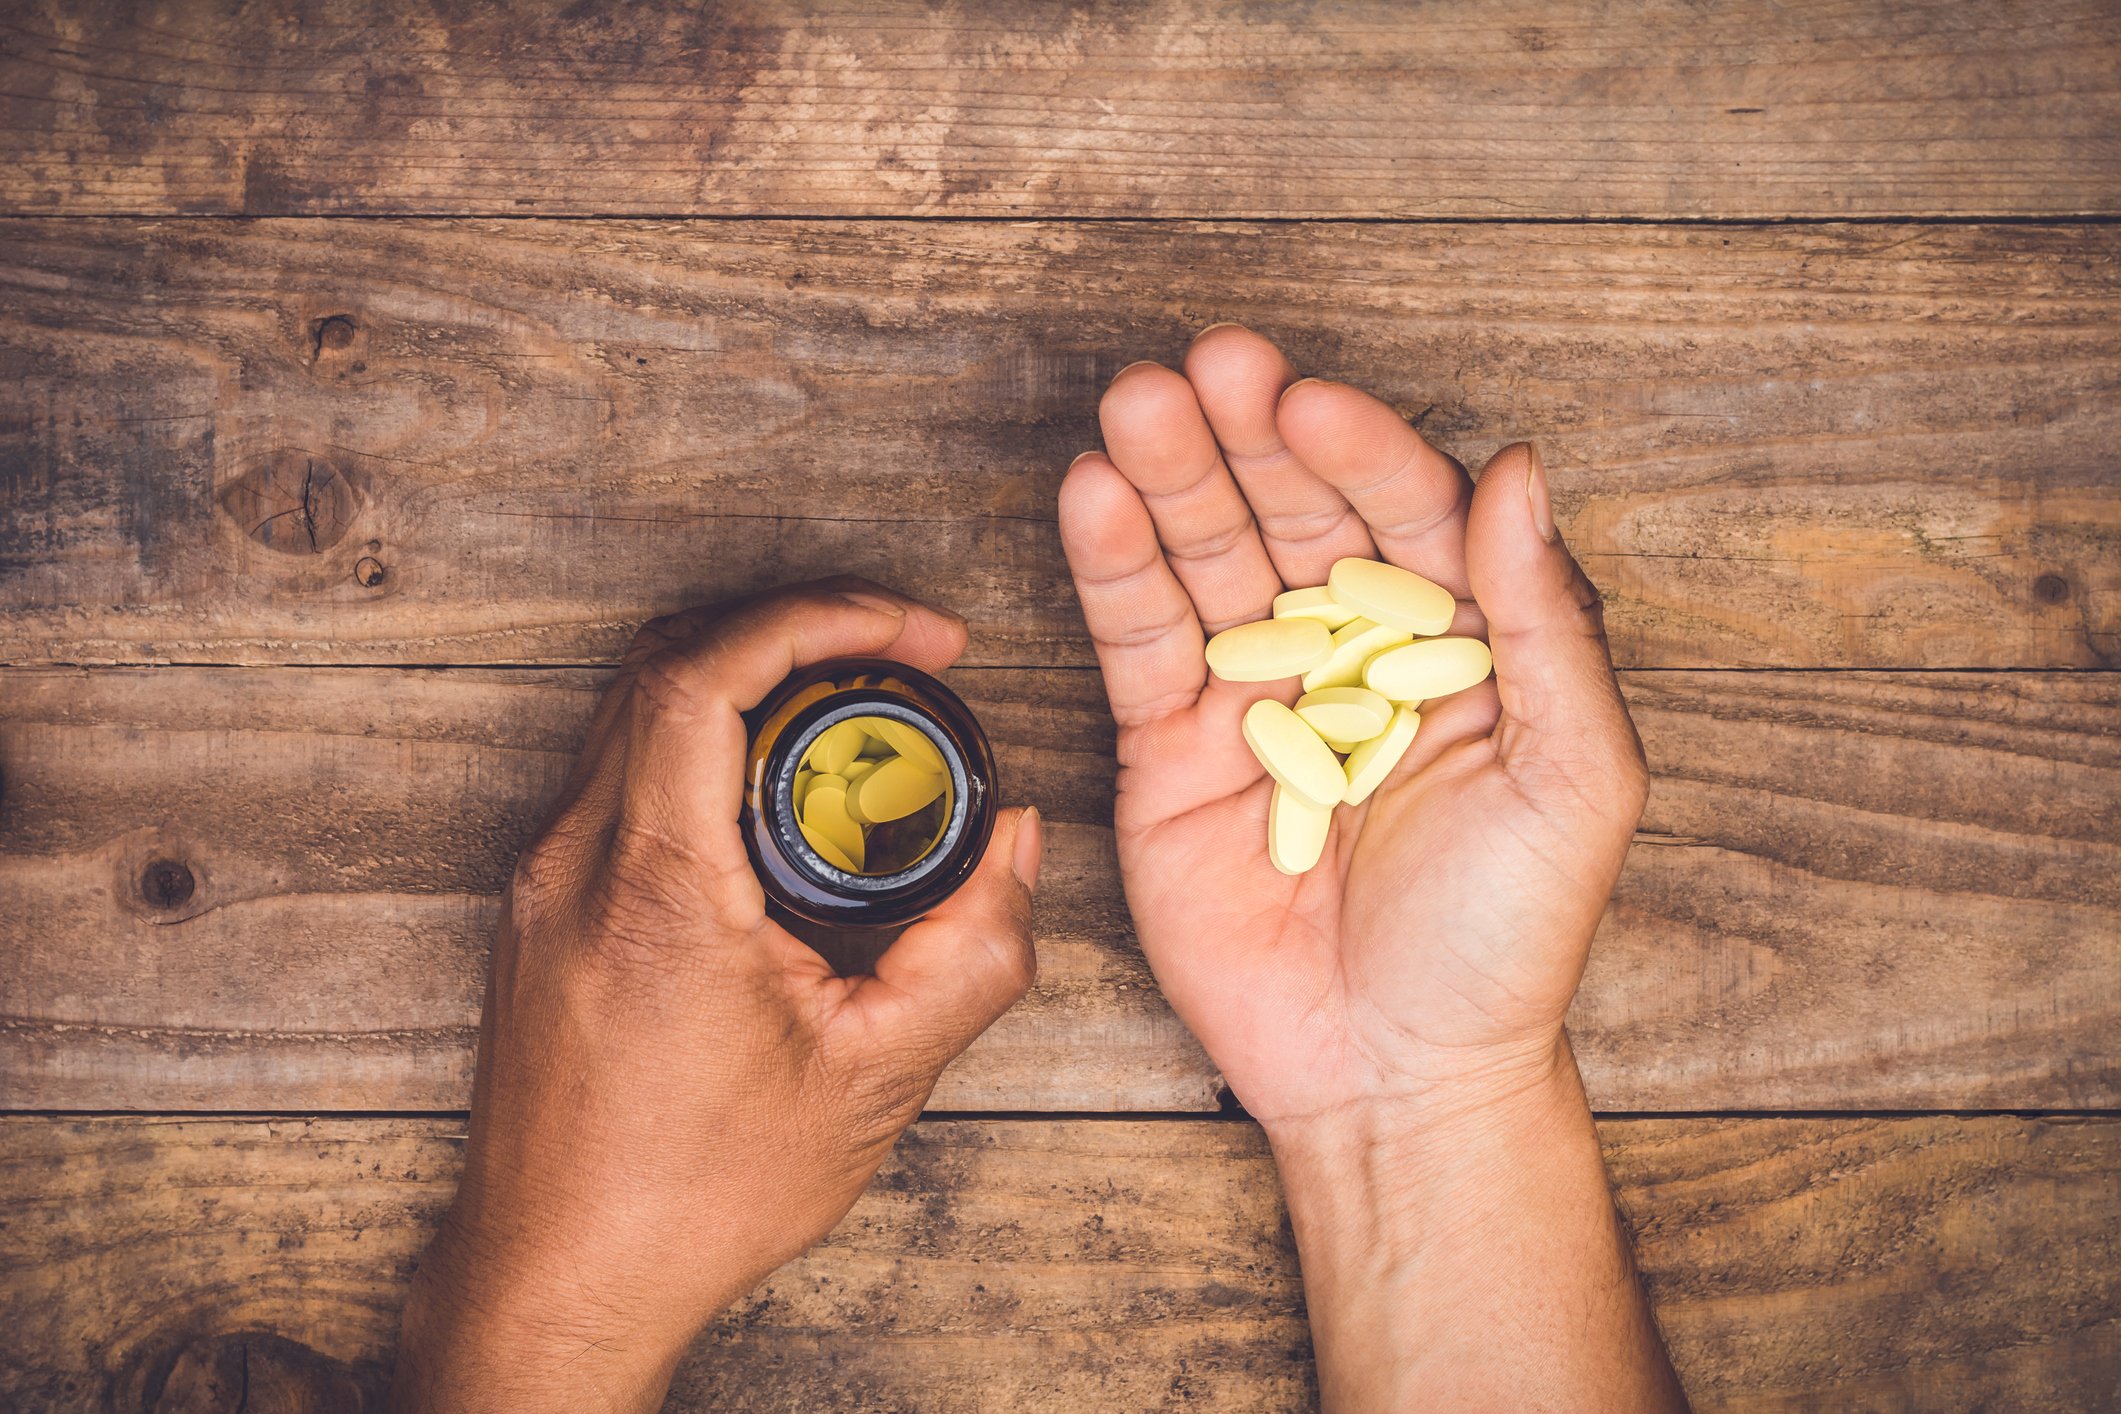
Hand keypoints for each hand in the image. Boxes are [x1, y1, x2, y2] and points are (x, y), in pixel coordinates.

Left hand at [393, 579, 1042, 1412]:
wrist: (559, 1279)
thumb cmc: (698, 1196)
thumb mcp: (875, 1080)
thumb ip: (972, 952)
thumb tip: (1016, 842)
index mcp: (656, 891)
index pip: (704, 676)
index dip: (817, 617)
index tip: (912, 632)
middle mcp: (575, 865)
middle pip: (667, 662)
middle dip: (797, 629)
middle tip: (902, 655)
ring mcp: (541, 881)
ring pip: (635, 708)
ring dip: (747, 679)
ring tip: (855, 713)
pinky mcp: (537, 907)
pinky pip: (619, 770)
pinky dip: (703, 737)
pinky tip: (780, 790)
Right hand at [1057, 328, 1647, 1126]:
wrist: (1394, 1074)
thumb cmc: (1505, 941)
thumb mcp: (1575, 782)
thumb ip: (1549, 624)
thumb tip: (1522, 469)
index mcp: (1456, 645)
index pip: (1404, 514)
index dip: (1359, 451)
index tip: (1310, 400)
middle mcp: (1351, 651)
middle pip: (1295, 515)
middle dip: (1250, 438)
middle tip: (1207, 364)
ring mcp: (1254, 696)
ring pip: (1208, 560)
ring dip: (1171, 478)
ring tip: (1136, 402)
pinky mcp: (1169, 750)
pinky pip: (1140, 643)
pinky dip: (1114, 569)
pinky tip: (1095, 497)